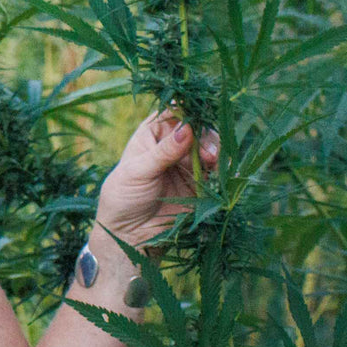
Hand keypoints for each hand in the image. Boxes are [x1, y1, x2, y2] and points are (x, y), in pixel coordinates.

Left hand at [93, 105, 219, 257]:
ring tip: (213, 161)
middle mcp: (172, 144)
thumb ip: (163, 153)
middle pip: (198, 129)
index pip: (174, 113)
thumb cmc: (123, 197)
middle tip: (206, 152)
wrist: (130, 235)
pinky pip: (216, 171)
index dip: (188, 112)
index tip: (197, 119)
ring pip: (209, 148)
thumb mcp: (138, 172)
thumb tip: (187, 130)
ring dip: (215, 151)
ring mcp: (187, 163)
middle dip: (205, 136)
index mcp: (151, 133)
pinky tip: (223, 170)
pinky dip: (223, 169)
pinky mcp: (200, 183)